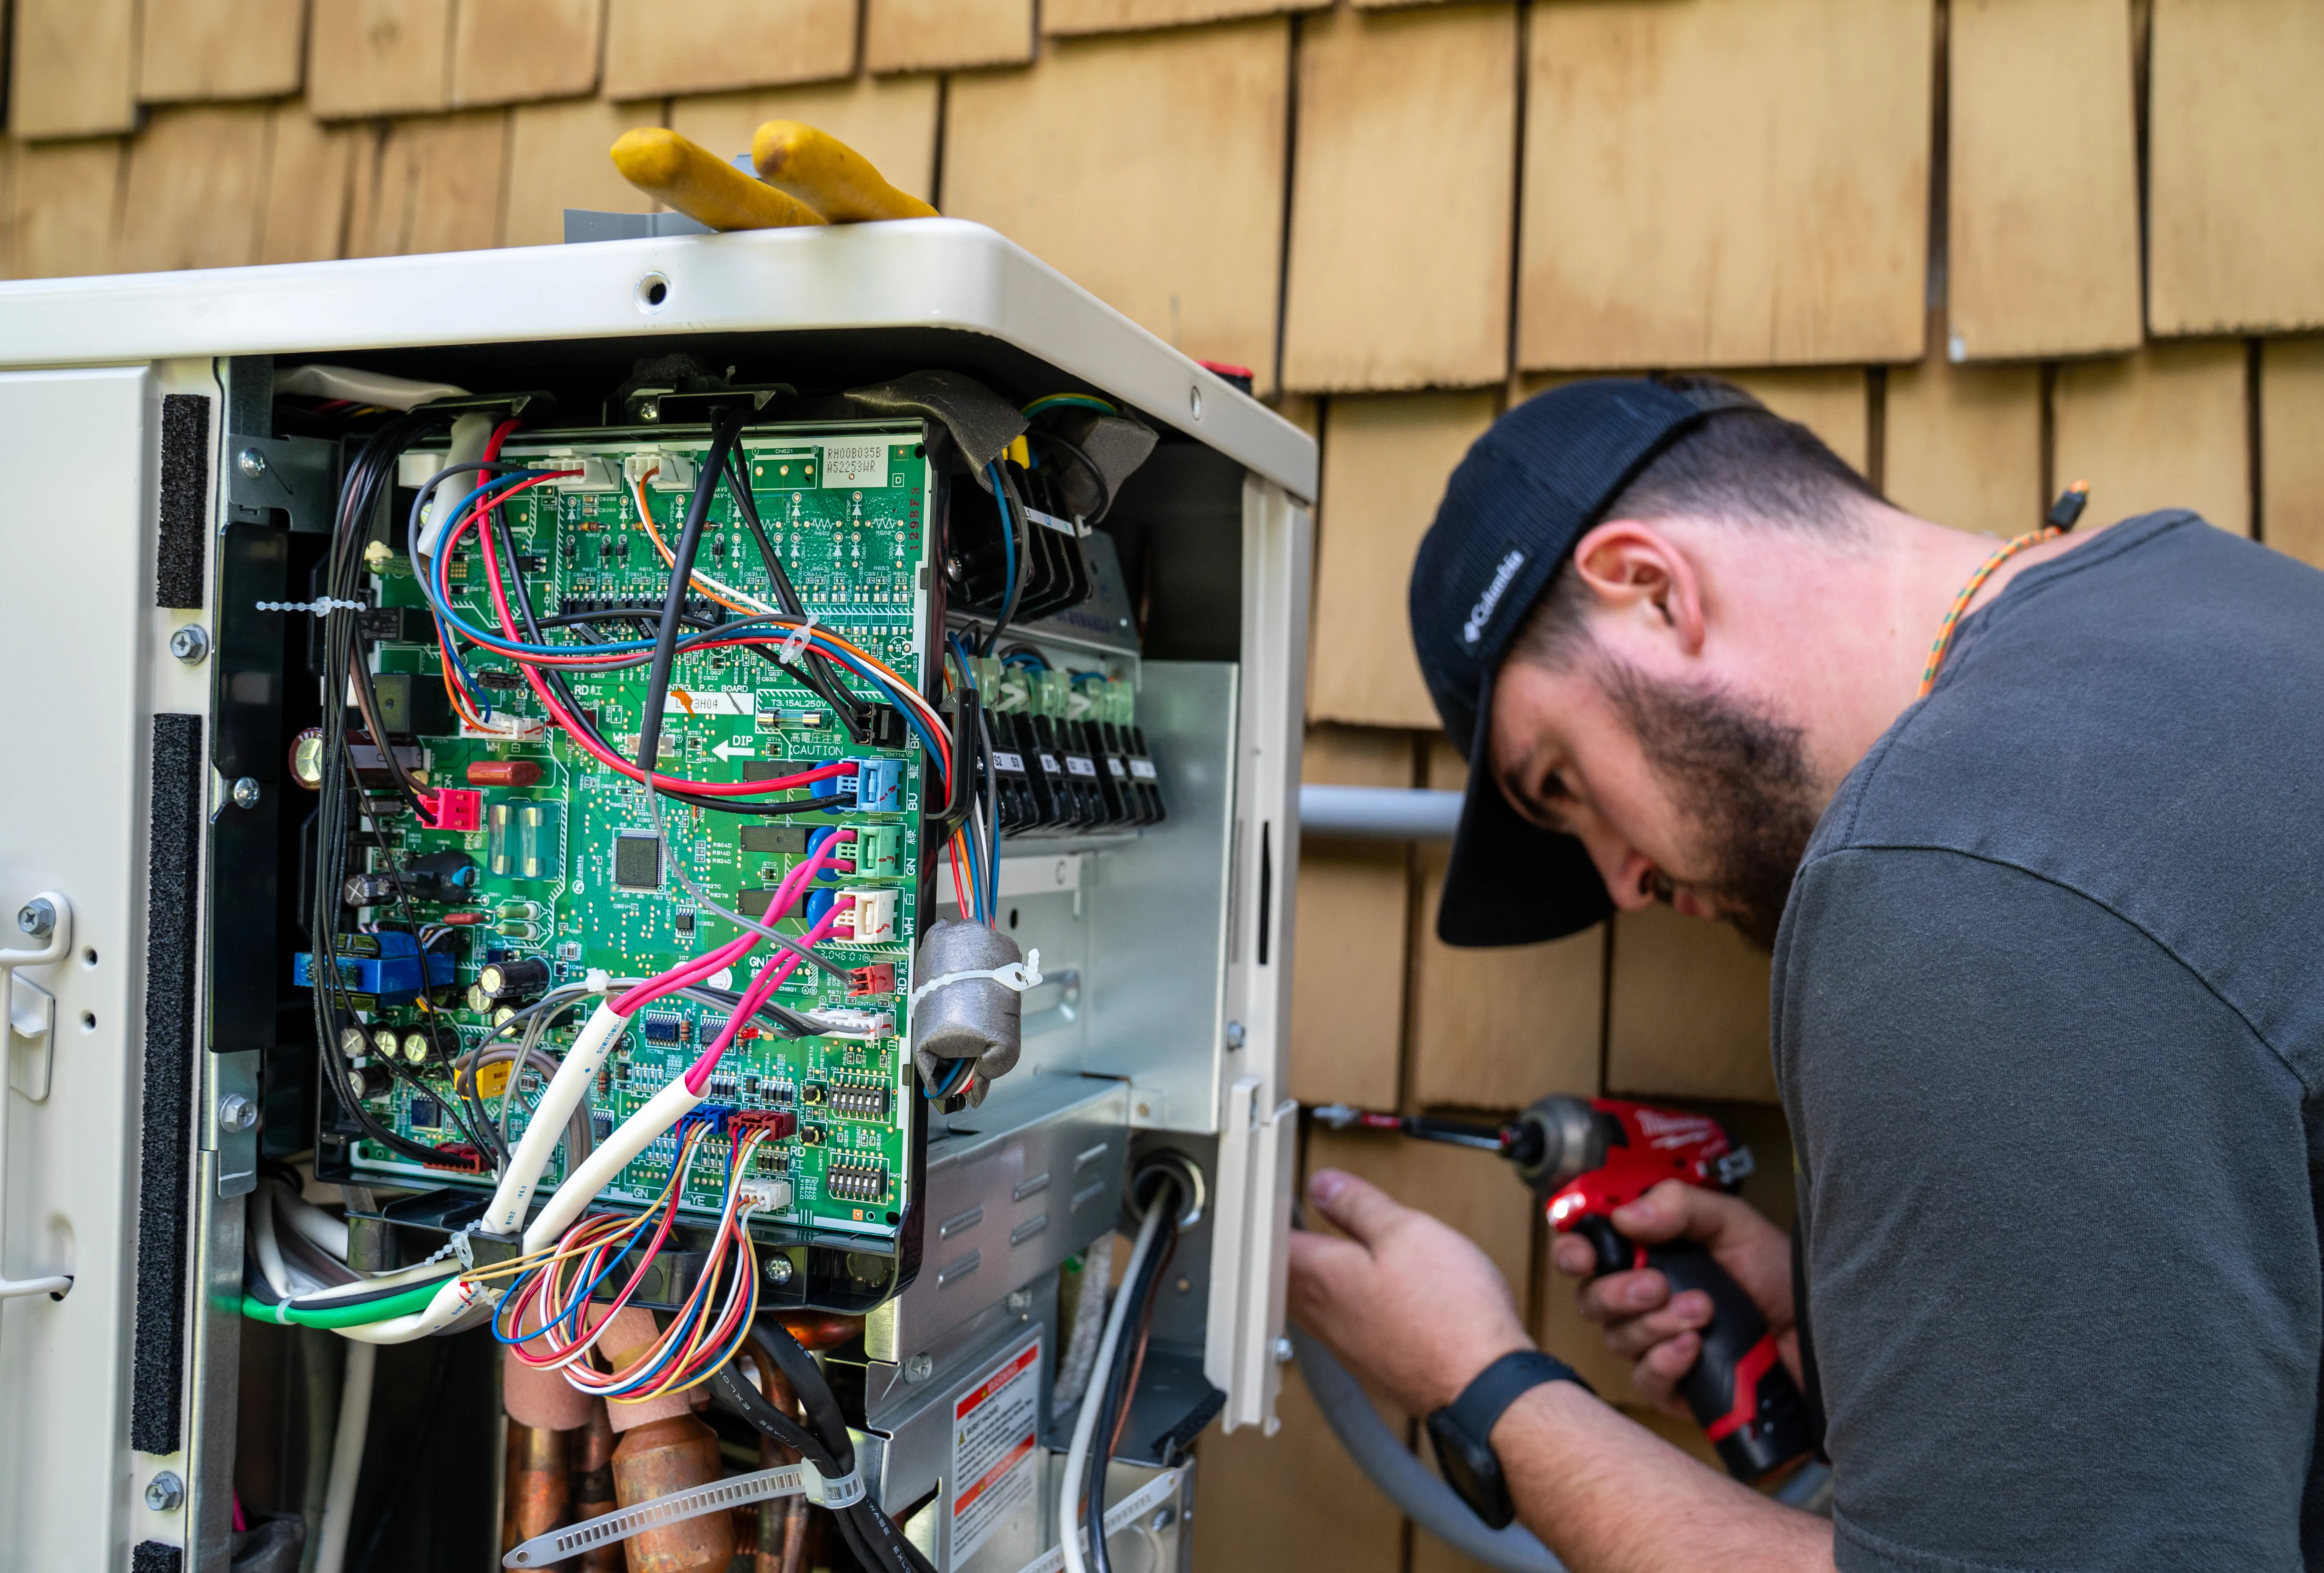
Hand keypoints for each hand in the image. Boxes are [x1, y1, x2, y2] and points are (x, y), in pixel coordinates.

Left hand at [1287, 1168, 1534, 1415]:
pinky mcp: (1369, 1365)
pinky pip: (1339, 1327)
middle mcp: (1322, 1317)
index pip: (1270, 1240)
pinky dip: (1342, 1304)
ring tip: (1327, 1250)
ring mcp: (1344, 1346)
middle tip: (1294, 1219)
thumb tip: (1323, 1186)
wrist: (1482, 1387)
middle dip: (1286, 1247)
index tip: (1279, 1195)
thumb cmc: (1450, 1313)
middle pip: (1282, 1276)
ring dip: (1312, 1276)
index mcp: (1320, 1278)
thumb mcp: (1406, 1232)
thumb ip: (1358, 1205)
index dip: (1272, 1213)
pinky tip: (1364, 1294)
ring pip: (1309, 1303)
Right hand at [1550, 1180, 1795, 1417]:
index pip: (1589, 1251)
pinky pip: (1645, 1380)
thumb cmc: (1779, 1278)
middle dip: (1617, 1292)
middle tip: (1658, 1284)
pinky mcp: (1675, 1388)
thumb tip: (1624, 1215)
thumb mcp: (1734, 1224)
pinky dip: (1665, 1361)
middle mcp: (1644, 1301)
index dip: (1573, 1251)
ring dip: (1655, 1323)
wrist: (1819, 1335)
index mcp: (1650, 1255)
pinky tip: (1693, 1348)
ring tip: (1703, 1311)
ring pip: (1617, 1339)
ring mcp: (1656, 1346)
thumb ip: (1680, 1207)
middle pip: (1590, 1300)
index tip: (1582, 1253)